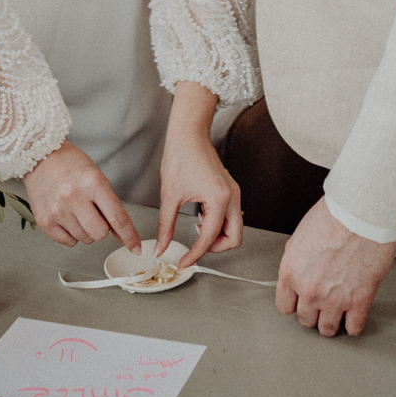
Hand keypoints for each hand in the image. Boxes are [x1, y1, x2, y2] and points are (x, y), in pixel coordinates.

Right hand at [23, 140, 140, 252]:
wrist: (40, 156)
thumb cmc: (70, 164)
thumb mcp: (96, 176)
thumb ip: (109, 203)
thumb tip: (121, 232)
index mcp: (93, 183)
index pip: (117, 218)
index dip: (130, 236)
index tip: (135, 248)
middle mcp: (74, 197)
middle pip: (100, 234)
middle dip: (102, 228)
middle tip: (94, 214)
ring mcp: (58, 211)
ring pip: (85, 239)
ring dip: (85, 230)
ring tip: (76, 210)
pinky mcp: (45, 221)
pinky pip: (68, 242)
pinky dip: (71, 234)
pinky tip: (66, 216)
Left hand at [156, 81, 242, 268]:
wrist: (188, 133)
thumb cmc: (180, 156)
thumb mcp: (170, 195)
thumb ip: (165, 226)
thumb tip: (161, 248)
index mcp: (219, 198)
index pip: (210, 238)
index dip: (195, 255)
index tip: (183, 263)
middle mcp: (232, 196)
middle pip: (234, 238)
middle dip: (215, 248)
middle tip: (195, 249)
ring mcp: (233, 192)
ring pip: (235, 228)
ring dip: (217, 236)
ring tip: (196, 230)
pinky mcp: (230, 190)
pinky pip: (231, 216)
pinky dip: (218, 224)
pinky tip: (200, 219)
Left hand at [276, 197, 395, 336]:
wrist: (362, 213)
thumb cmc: (335, 215)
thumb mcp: (302, 236)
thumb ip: (298, 261)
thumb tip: (300, 271)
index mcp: (291, 272)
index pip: (284, 306)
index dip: (295, 302)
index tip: (301, 301)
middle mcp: (310, 289)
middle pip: (305, 319)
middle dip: (313, 311)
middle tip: (321, 302)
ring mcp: (334, 299)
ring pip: (327, 329)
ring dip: (331, 321)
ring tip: (337, 311)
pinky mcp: (359, 301)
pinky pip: (353, 328)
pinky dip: (353, 324)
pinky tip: (354, 315)